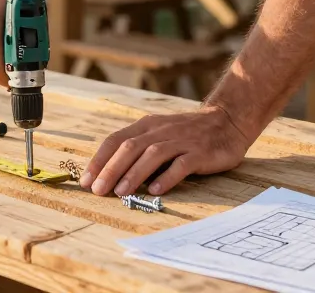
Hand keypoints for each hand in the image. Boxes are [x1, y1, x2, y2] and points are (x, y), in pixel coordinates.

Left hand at [80, 106, 252, 196]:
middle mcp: (161, 130)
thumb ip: (139, 149)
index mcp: (147, 125)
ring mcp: (181, 140)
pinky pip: (181, 164)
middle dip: (110, 169)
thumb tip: (111, 174)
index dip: (99, 160)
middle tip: (98, 190)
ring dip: (134, 174)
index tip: (87, 180)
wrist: (227, 121)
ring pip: (152, 155)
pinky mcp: (200, 152)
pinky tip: (156, 190)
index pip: (116, 140)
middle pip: (130, 148)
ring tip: (121, 192)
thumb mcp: (159, 133)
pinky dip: (167, 177)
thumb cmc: (187, 133)